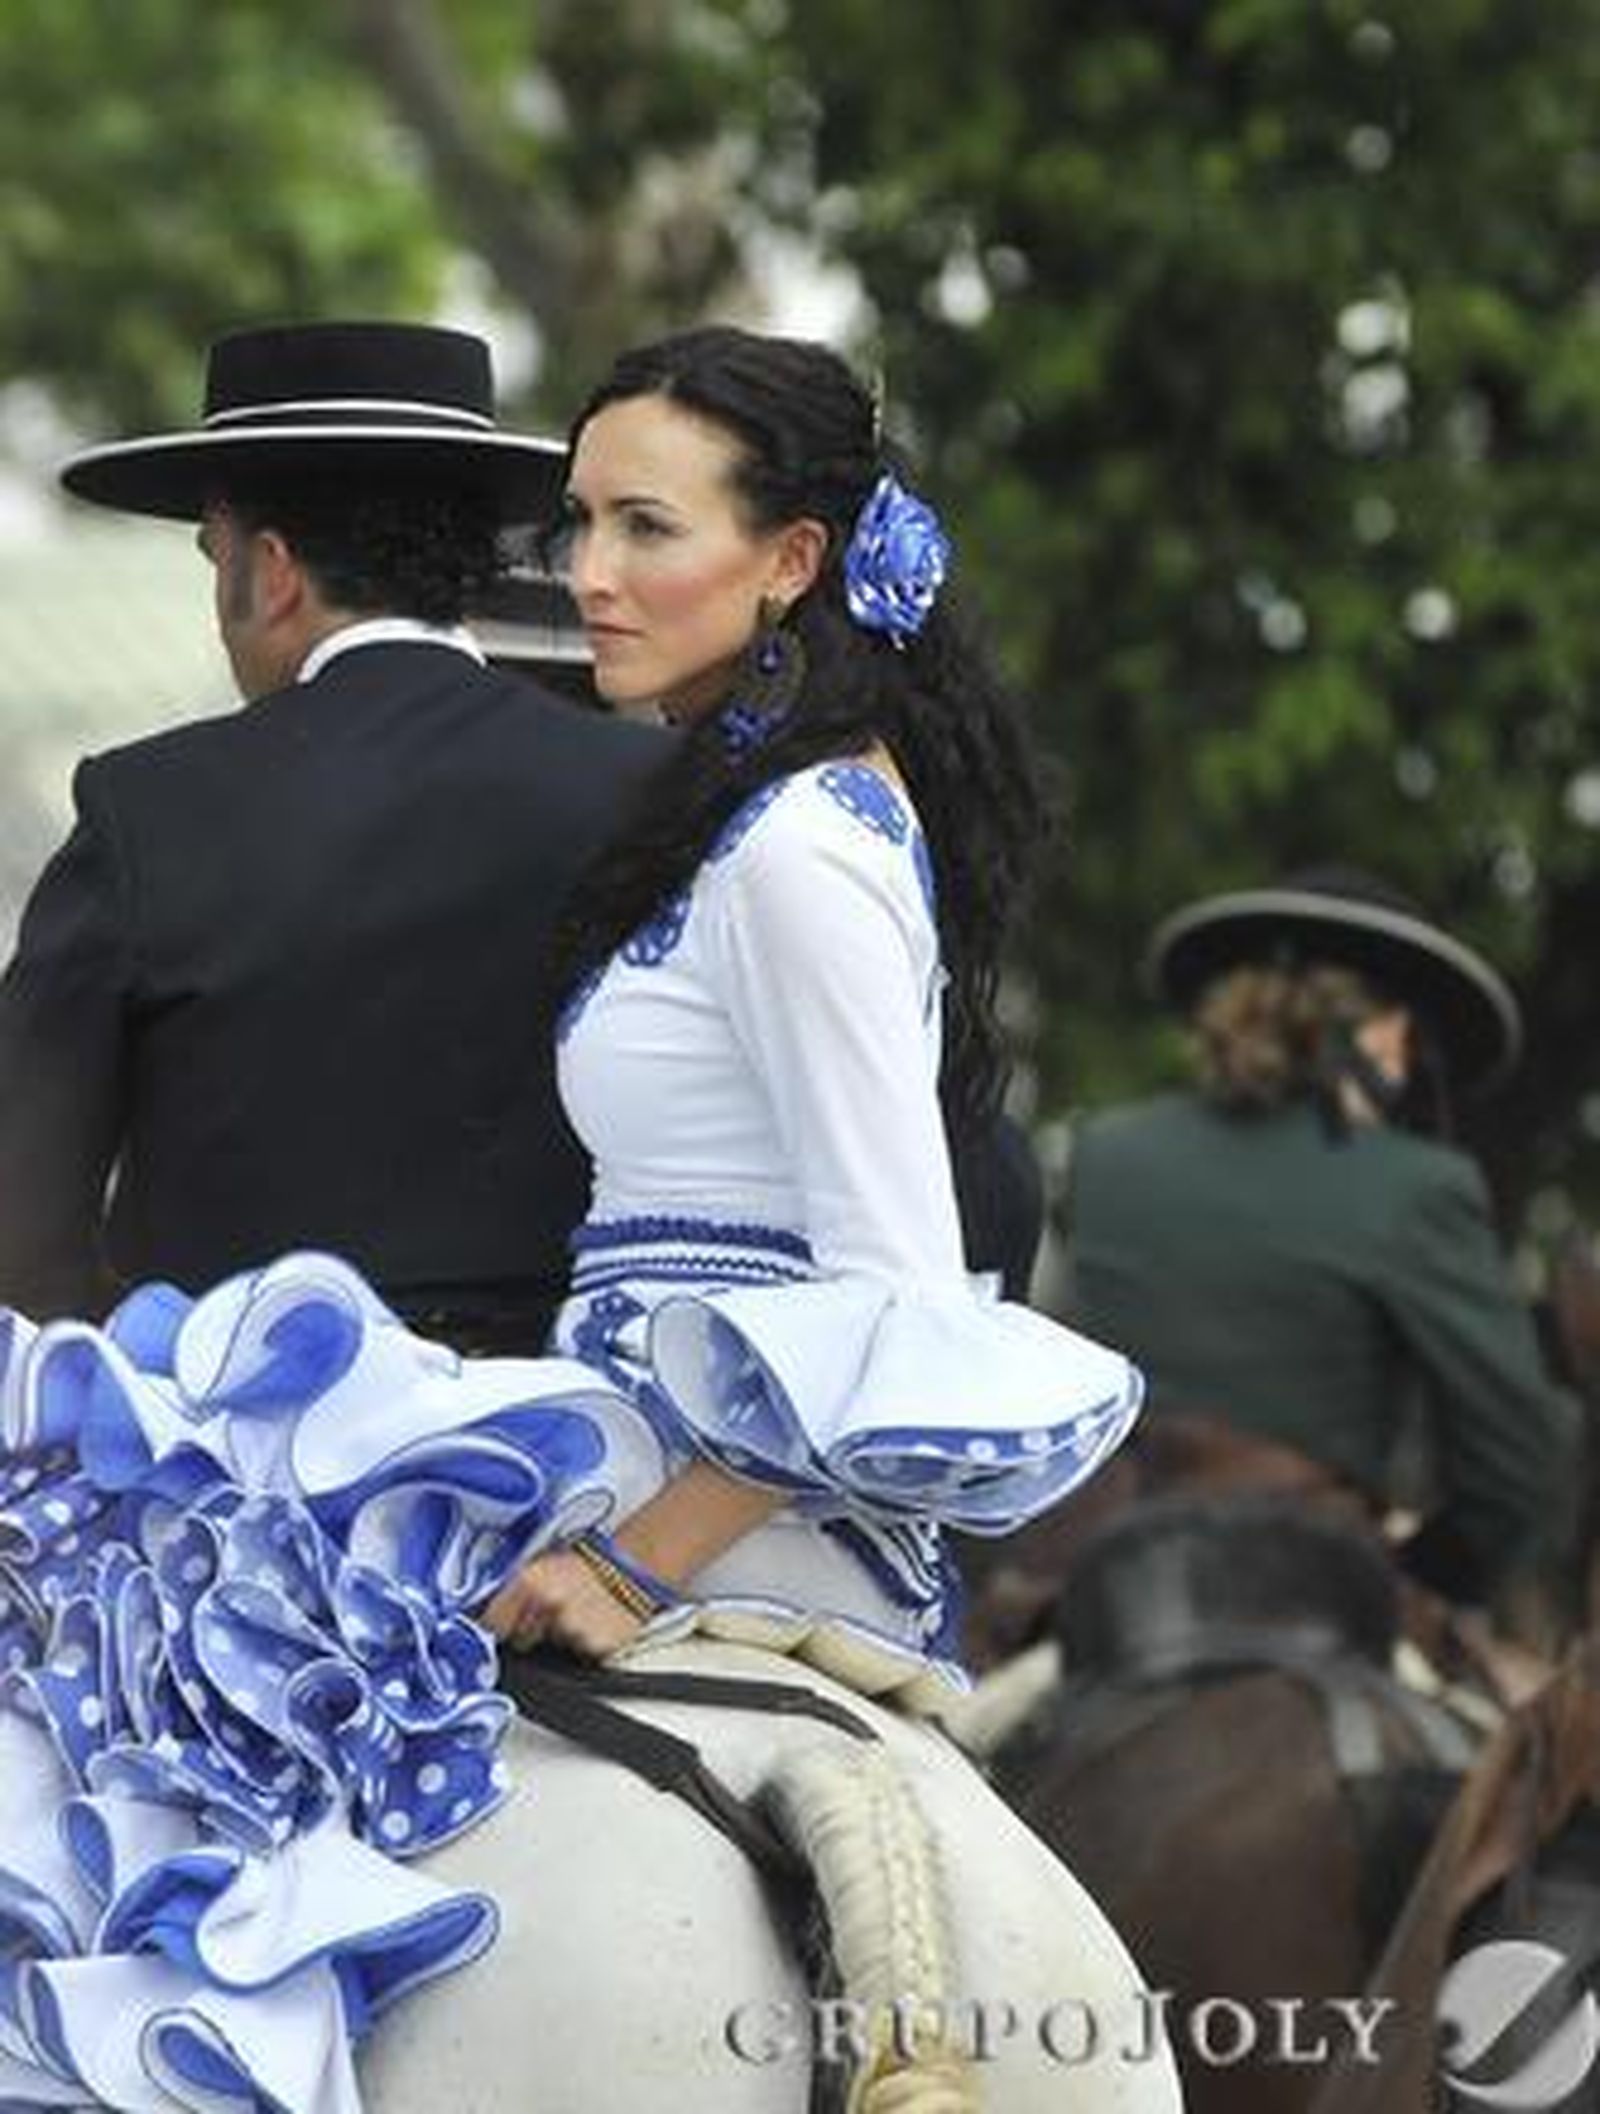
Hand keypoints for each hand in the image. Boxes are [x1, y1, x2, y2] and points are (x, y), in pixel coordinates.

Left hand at [481, 1549, 645, 1659]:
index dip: (497, 1626)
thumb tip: (486, 1614)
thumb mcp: (542, 1565)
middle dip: (529, 1632)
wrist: (631, 1566)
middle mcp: (548, 1605)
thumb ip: (514, 1590)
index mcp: (530, 1581)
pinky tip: (591, 1623)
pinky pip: (576, 1654)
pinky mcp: (594, 1647)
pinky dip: (581, 1644)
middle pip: (520, 1641)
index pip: (493, 1622)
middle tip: (549, 1613)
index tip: (501, 1628)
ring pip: (550, 1649)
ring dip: (559, 1637)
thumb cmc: (585, 1564)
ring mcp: (571, 1628)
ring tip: (576, 1613)